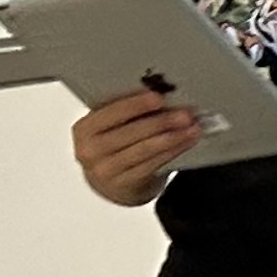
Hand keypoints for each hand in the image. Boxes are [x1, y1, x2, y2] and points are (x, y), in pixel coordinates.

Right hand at [72, 91, 197, 206]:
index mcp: (85, 129)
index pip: (111, 113)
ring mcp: (107, 171)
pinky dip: (173, 151)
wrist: (109, 184)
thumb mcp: (109, 127)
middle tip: (184, 114)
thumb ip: (125, 112)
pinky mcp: (126, 185)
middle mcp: (91, 151)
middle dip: (161, 121)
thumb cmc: (111, 146)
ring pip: (145, 150)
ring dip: (173, 137)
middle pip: (131, 132)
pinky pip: (153, 165)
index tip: (158, 97)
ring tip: (192, 128)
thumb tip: (160, 92)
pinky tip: (185, 142)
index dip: (135, 105)